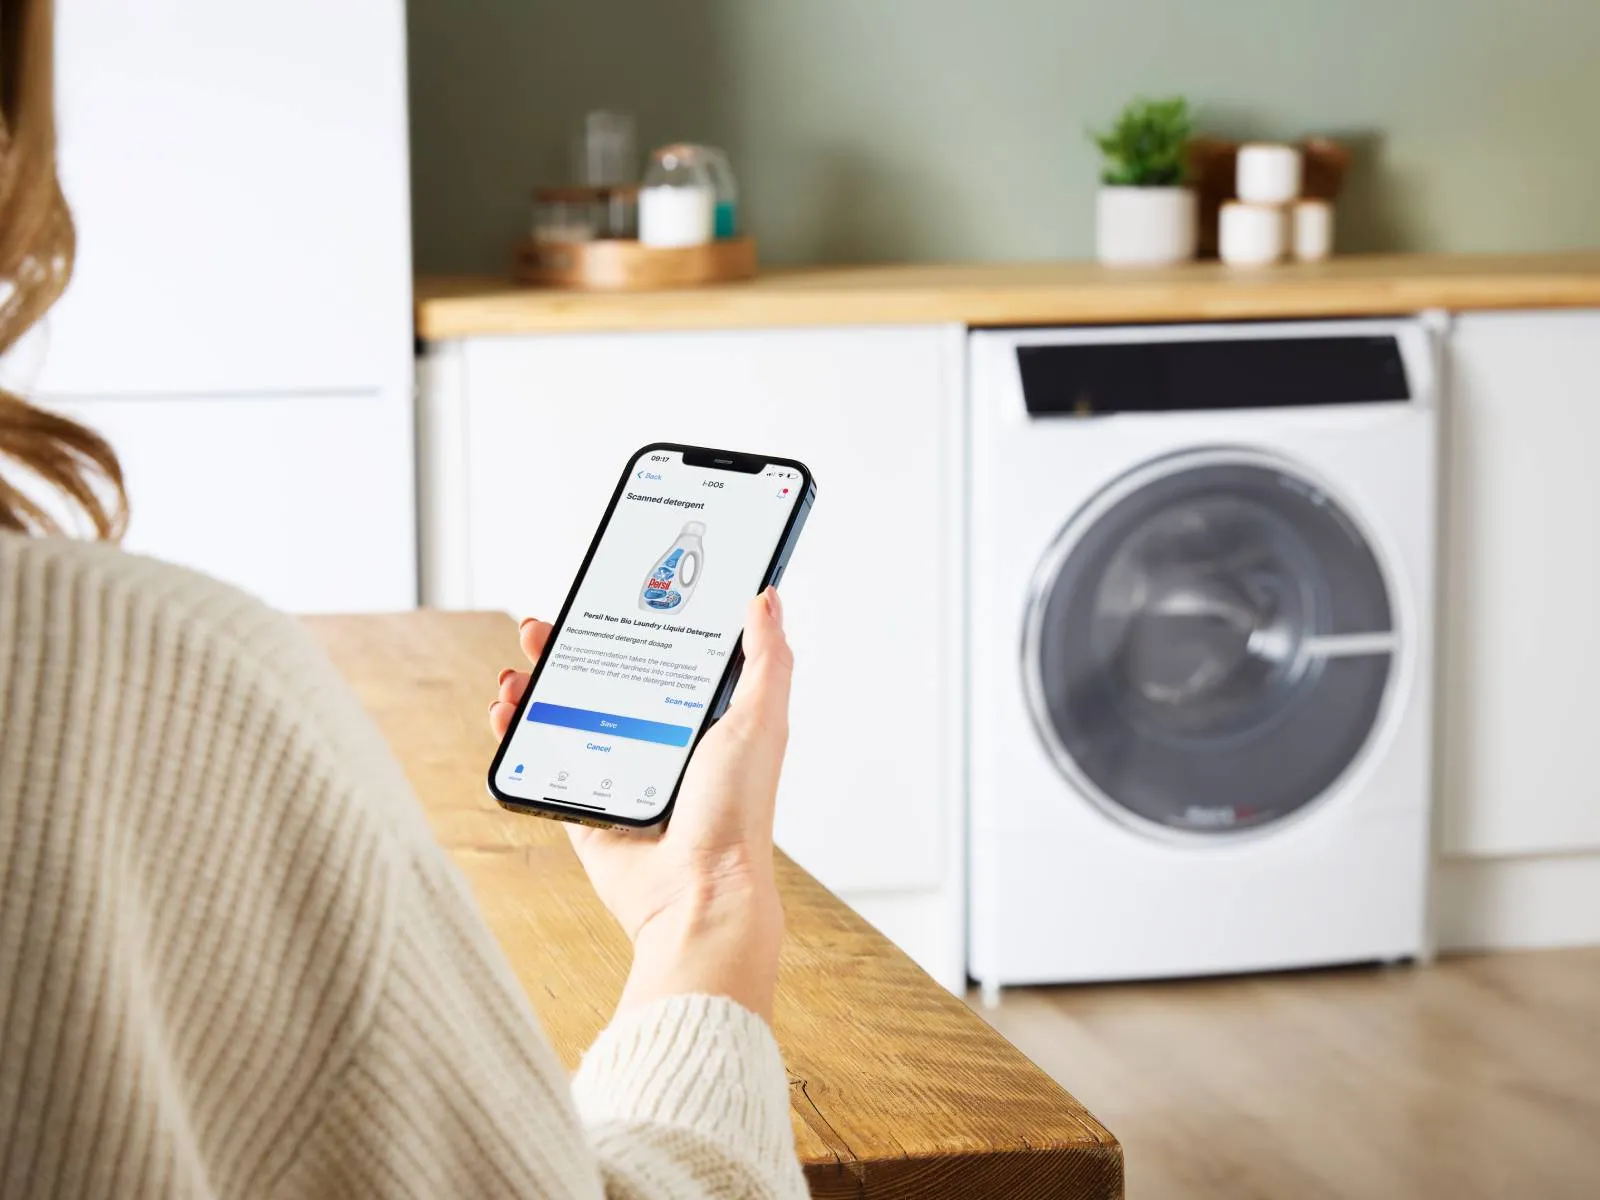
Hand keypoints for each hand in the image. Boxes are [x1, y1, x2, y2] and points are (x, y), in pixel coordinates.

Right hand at [489, 589, 791, 1018]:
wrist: (697, 893)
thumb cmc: (737, 812)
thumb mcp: (761, 720)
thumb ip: (766, 659)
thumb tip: (765, 596)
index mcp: (702, 719)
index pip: (660, 657)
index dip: (630, 626)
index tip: (603, 599)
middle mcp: (659, 742)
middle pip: (603, 680)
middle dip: (569, 649)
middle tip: (543, 628)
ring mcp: (619, 773)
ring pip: (566, 715)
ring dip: (535, 686)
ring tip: (518, 668)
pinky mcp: (586, 806)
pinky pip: (542, 761)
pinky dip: (517, 734)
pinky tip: (506, 711)